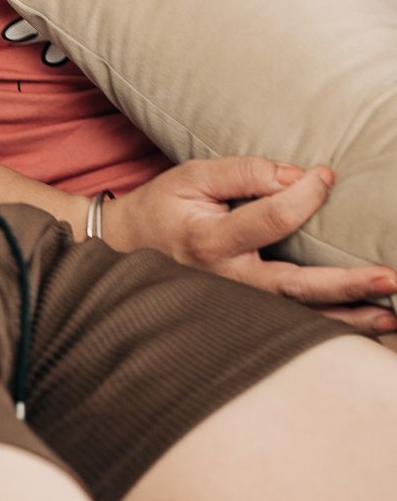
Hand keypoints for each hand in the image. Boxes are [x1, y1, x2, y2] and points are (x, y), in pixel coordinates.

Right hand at [103, 157, 396, 333]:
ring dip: (351, 319)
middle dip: (346, 284)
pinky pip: (294, 326)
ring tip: (392, 312)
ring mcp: (237, 308)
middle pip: (295, 287)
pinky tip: (368, 325)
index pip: (269, 219)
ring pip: (300, 318)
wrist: (128, 252)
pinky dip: (333, 328)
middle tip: (389, 276)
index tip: (326, 174)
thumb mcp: (192, 177)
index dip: (304, 195)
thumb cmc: (165, 208)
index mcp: (209, 242)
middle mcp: (227, 283)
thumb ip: (243, 172)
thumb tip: (297, 175)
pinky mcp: (247, 319)